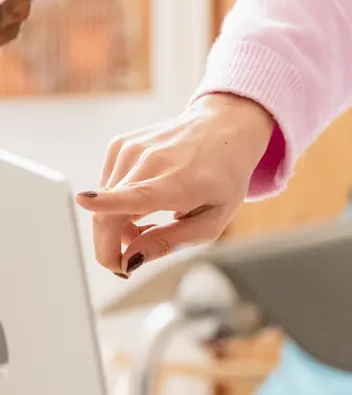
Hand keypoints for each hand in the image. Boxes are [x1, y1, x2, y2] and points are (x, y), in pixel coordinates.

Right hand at [76, 94, 276, 275]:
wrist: (224, 129)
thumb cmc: (223, 178)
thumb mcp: (212, 221)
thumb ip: (170, 242)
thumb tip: (130, 261)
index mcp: (178, 183)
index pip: (138, 193)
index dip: (108, 202)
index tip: (84, 199)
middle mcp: (151, 161)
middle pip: (107, 215)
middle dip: (109, 249)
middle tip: (126, 265)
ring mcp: (131, 149)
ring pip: (102, 205)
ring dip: (119, 225)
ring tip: (152, 223)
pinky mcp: (120, 145)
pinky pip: (107, 188)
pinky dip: (118, 203)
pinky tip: (144, 200)